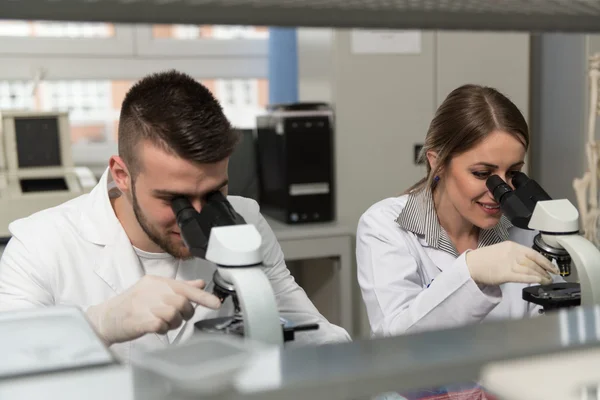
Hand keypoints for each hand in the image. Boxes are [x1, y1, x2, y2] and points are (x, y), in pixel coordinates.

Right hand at [86, 275, 220, 344]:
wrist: (105, 318)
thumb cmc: (131, 305)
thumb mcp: (154, 291)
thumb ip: (179, 287)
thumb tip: (200, 283)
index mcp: (157, 282)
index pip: (185, 287)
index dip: (203, 297)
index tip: (217, 303)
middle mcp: (152, 290)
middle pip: (183, 302)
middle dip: (184, 313)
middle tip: (176, 317)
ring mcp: (145, 305)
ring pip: (174, 314)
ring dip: (173, 323)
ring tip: (162, 322)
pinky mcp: (140, 320)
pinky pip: (162, 325)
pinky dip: (162, 329)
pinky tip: (154, 327)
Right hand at [465, 241, 559, 285]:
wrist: (470, 265)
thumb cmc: (484, 259)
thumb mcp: (501, 251)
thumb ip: (514, 255)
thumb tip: (528, 263)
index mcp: (512, 246)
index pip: (534, 253)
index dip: (545, 261)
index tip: (553, 267)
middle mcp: (512, 253)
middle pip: (534, 262)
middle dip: (545, 270)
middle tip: (552, 276)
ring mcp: (509, 263)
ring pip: (531, 269)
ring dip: (542, 276)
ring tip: (548, 280)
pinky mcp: (505, 274)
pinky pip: (523, 276)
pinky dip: (534, 279)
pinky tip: (540, 281)